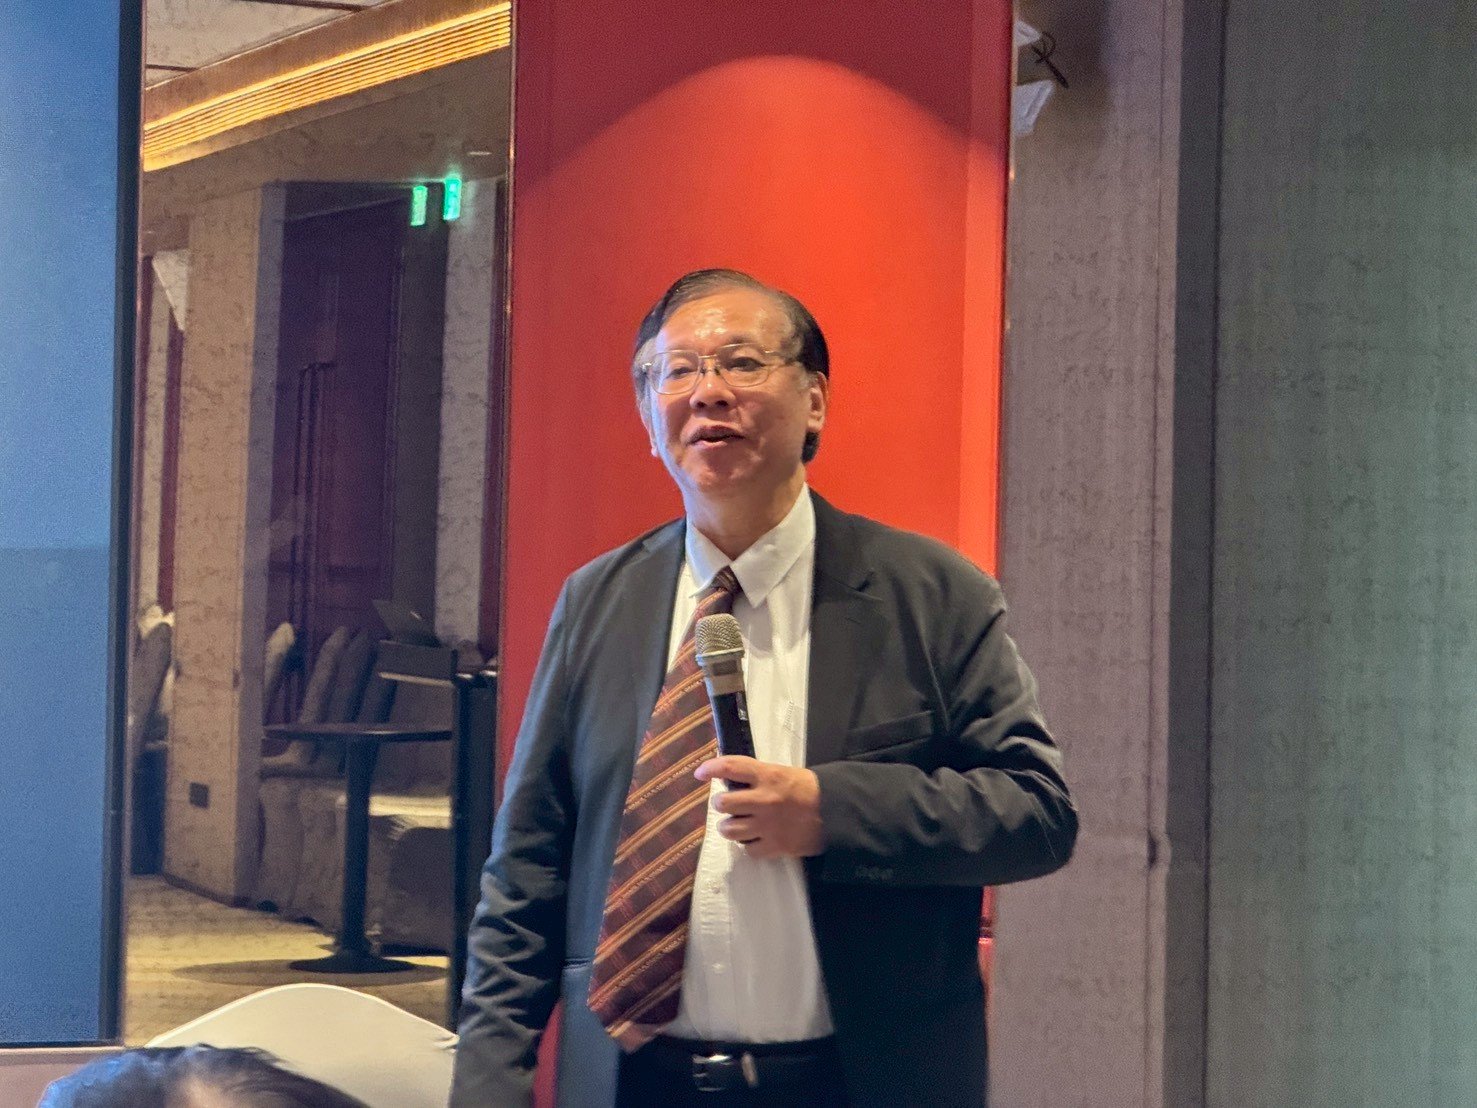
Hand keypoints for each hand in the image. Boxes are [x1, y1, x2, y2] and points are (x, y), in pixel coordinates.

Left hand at [695, 755, 823, 859]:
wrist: (835, 813)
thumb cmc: (807, 789)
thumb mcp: (782, 772)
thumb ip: (756, 775)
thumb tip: (728, 777)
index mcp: (767, 776)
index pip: (731, 767)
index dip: (711, 768)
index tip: (700, 773)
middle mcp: (764, 799)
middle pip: (723, 803)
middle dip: (721, 804)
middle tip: (728, 805)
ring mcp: (767, 825)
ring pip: (729, 829)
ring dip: (729, 826)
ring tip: (738, 824)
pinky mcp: (774, 846)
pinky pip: (747, 849)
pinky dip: (748, 845)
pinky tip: (756, 838)